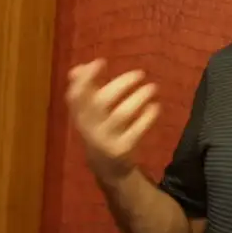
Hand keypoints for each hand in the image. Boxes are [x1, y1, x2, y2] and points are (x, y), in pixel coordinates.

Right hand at [65, 58, 159, 180]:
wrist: (108, 171)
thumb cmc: (99, 133)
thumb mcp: (89, 115)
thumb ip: (85, 92)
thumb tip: (78, 67)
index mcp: (79, 117)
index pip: (75, 96)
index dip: (85, 78)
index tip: (100, 62)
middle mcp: (89, 129)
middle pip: (100, 102)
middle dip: (120, 84)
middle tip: (140, 73)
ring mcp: (105, 141)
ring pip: (121, 115)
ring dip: (138, 98)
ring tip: (153, 87)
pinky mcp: (122, 150)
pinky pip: (135, 131)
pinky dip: (147, 118)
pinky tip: (156, 107)